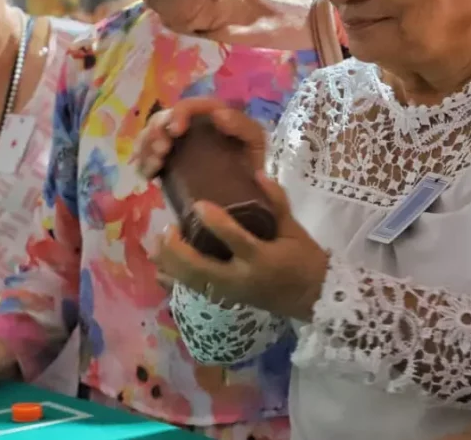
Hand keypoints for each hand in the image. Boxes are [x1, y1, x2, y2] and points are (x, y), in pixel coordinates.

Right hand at [132, 97, 266, 178]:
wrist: (245, 187)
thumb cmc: (250, 159)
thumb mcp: (254, 140)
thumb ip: (242, 125)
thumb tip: (219, 115)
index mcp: (206, 113)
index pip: (187, 105)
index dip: (177, 114)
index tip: (175, 131)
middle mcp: (186, 124)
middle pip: (162, 119)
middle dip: (156, 133)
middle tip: (162, 152)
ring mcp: (173, 142)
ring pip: (149, 136)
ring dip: (147, 148)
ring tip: (155, 164)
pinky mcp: (165, 160)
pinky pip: (146, 157)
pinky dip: (143, 163)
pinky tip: (148, 174)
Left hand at [154, 171, 328, 319]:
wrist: (313, 297)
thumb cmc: (304, 260)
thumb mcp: (294, 229)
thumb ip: (277, 201)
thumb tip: (257, 173)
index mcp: (262, 258)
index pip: (236, 240)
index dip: (216, 223)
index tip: (198, 204)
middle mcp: (241, 278)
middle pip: (200, 268)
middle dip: (177, 249)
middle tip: (169, 226)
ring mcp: (229, 292)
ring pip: (190, 281)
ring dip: (169, 263)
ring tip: (157, 241)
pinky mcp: (224, 298)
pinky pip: (192, 291)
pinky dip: (172, 280)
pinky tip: (158, 267)